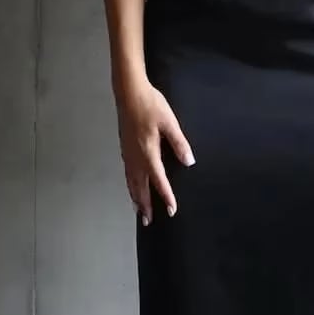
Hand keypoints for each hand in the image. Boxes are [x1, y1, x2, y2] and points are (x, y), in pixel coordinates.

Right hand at [116, 79, 193, 225]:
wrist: (128, 92)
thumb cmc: (150, 105)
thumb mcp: (169, 122)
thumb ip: (179, 143)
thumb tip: (189, 161)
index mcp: (148, 152)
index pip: (158, 180)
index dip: (166, 197)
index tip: (171, 210)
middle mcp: (136, 157)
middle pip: (140, 187)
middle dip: (145, 205)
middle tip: (148, 221)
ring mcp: (127, 153)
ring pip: (131, 181)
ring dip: (135, 197)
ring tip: (139, 211)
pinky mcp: (124, 147)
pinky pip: (127, 173)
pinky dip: (130, 185)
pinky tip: (132, 185)